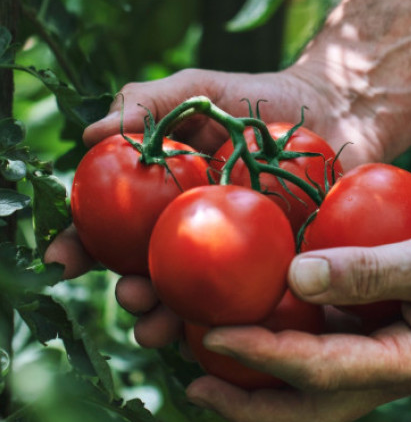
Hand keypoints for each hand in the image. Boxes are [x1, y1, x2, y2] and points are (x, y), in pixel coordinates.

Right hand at [45, 63, 389, 343]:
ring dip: (170, 318)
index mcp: (169, 200)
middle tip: (130, 296)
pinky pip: (253, 300)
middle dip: (132, 294)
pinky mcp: (281, 268)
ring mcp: (238, 255)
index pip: (116, 227)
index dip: (84, 245)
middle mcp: (197, 234)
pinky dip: (234, 320)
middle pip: (153, 273)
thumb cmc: (262, 97)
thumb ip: (148, 104)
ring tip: (157, 328)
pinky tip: (222, 332)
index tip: (63, 261)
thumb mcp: (198, 88)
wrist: (336, 110)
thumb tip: (90, 137)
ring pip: (196, 298)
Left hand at [184, 216, 410, 421]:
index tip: (212, 337)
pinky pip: (318, 359)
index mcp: (405, 363)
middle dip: (246, 406)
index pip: (317, 370)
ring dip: (256, 383)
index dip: (260, 356)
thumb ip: (372, 270)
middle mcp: (385, 373)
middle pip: (306, 409)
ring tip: (208, 365)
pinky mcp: (373, 340)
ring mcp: (378, 360)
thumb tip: (296, 275)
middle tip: (193, 388)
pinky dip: (280, 353)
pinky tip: (256, 329)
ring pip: (307, 391)